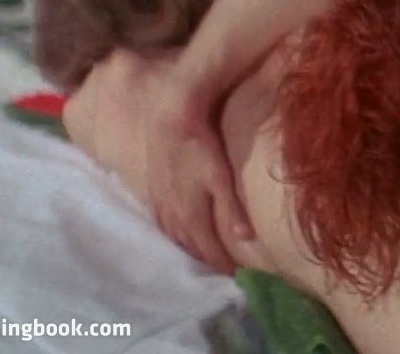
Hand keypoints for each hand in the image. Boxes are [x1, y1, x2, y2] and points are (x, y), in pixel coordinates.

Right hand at [145, 86, 251, 273]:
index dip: (220, 264)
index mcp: (191, 215)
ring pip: (176, 237)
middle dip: (206, 259)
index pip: (207, 248)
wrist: (168, 123)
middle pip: (191, 246)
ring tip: (202, 258)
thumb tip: (246, 239)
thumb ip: (231, 208)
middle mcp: (173, 216)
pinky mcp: (153, 193)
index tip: (233, 276)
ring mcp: (161, 205)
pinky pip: (163, 225)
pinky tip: (177, 235)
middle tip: (221, 270)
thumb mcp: (220, 177)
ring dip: (189, 249)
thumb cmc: (199, 148)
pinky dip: (174, 235)